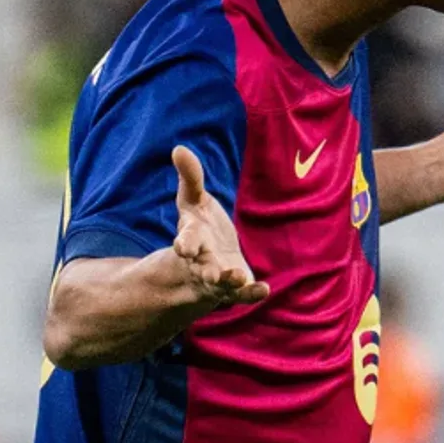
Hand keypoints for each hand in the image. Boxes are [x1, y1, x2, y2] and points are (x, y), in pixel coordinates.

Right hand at [171, 146, 269, 307]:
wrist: (207, 258)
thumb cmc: (199, 226)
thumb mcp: (193, 200)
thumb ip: (189, 177)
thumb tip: (179, 148)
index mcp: (192, 239)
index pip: (187, 241)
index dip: (185, 244)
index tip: (182, 248)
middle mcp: (203, 261)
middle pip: (203, 268)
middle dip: (208, 271)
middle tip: (213, 274)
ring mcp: (219, 276)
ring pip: (222, 284)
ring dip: (229, 282)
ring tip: (238, 277)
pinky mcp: (236, 287)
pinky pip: (242, 294)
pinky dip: (251, 293)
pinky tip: (264, 290)